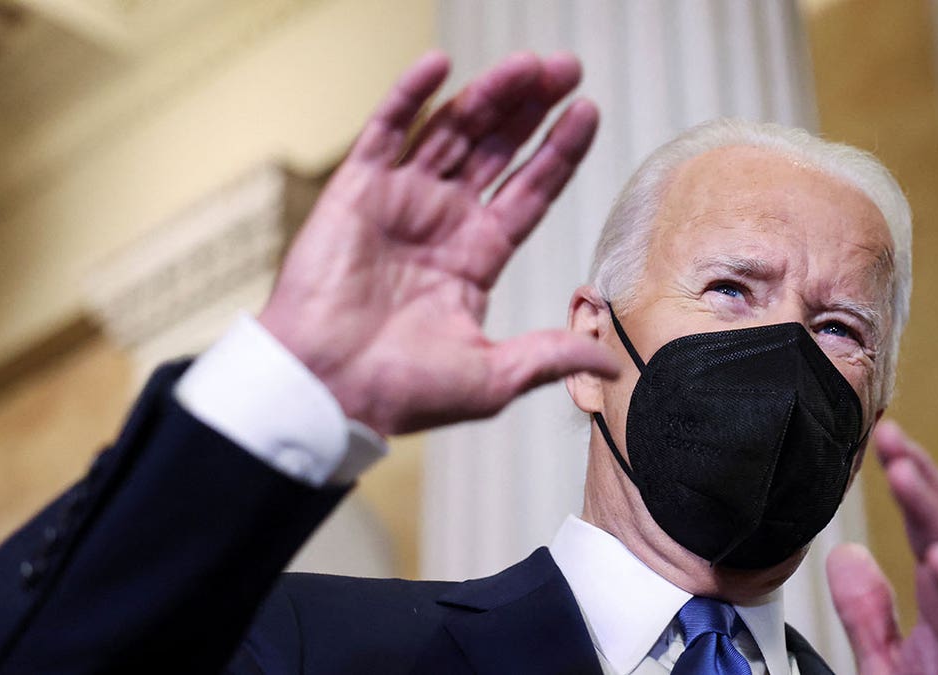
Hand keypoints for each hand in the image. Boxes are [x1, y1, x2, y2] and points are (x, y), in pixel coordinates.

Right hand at [258, 51, 618, 434]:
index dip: (558, 152)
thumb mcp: (493, 376)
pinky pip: (386, 131)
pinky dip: (409, 95)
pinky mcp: (356, 191)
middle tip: (566, 69)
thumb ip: (550, 355)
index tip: (588, 112)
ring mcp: (399, 201)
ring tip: (526, 64)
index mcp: (475, 257)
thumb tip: (610, 366)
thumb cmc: (401, 391)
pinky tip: (440, 64)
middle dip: (532, 109)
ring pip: (451, 131)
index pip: (528, 191)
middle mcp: (442, 221)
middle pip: (496, 149)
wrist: (327, 391)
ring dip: (487, 94)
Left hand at [827, 420, 937, 673]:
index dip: (906, 477)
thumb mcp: (887, 662)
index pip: (925, 523)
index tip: (879, 436)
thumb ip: (865, 611)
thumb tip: (842, 555)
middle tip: (889, 435)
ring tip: (903, 474)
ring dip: (935, 514)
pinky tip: (937, 559)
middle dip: (922, 476)